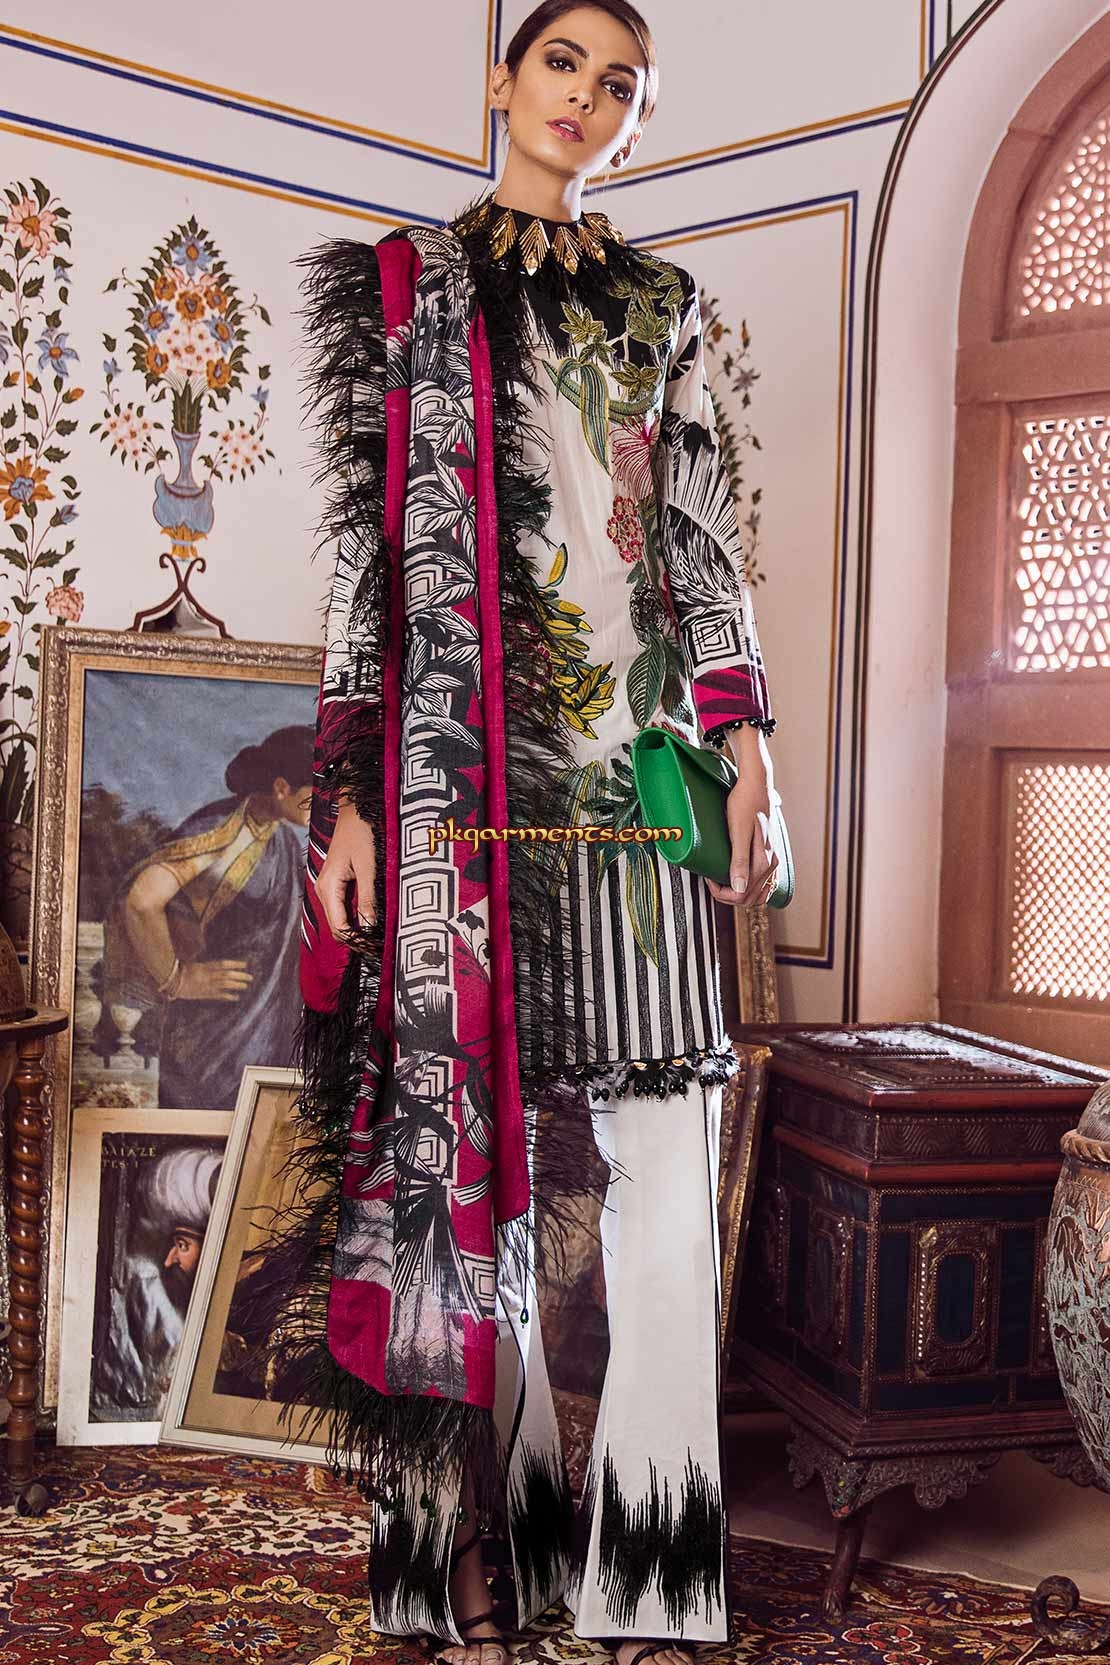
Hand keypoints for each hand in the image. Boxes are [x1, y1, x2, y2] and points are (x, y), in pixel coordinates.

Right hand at [174, 958, 252, 1000]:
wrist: (171, 981)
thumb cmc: (180, 969)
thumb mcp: (194, 963)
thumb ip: (206, 965)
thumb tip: (218, 965)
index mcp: (205, 967)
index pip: (224, 964)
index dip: (235, 964)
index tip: (245, 964)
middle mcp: (207, 976)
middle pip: (227, 976)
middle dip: (240, 976)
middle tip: (250, 977)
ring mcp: (206, 986)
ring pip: (225, 985)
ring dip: (236, 986)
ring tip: (246, 986)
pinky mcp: (204, 994)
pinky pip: (218, 995)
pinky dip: (227, 996)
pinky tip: (236, 997)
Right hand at [317, 798, 377, 940]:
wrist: (355, 810)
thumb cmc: (362, 833)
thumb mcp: (369, 867)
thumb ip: (368, 898)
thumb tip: (369, 927)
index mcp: (328, 888)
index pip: (339, 928)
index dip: (358, 941)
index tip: (378, 948)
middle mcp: (324, 890)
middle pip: (338, 928)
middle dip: (357, 940)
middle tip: (381, 948)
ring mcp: (328, 888)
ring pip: (340, 919)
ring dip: (357, 931)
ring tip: (379, 938)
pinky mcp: (336, 884)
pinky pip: (343, 908)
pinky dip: (356, 918)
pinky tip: (372, 921)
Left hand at [705, 777, 778, 909]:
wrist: (756, 785)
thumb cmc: (744, 804)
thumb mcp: (738, 831)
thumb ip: (739, 861)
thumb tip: (739, 889)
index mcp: (765, 861)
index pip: (743, 895)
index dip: (722, 892)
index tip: (709, 878)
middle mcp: (772, 864)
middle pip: (751, 898)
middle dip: (729, 896)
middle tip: (712, 880)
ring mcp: (773, 859)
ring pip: (760, 894)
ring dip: (741, 895)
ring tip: (723, 882)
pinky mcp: (770, 854)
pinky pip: (765, 883)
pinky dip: (752, 889)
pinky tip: (739, 881)